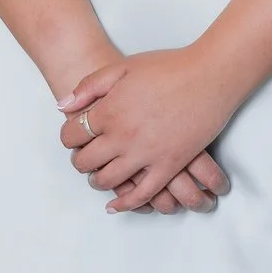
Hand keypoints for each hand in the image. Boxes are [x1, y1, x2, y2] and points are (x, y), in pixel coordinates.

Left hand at [54, 50, 236, 215]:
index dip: (68, 136)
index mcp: (109, 111)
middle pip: (86, 161)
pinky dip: (125, 204)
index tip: (73, 135)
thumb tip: (62, 106)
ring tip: (99, 176)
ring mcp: (146, 155)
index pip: (72, 134)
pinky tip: (116, 205)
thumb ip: (89, 86)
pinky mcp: (168, 166)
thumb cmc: (167, 67)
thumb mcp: (122, 67)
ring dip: (97, 182)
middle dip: (80, 160)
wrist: (209, 76)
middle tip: (84, 157)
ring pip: (109, 181)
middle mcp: (122, 137)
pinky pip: (141, 195)